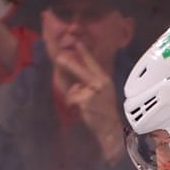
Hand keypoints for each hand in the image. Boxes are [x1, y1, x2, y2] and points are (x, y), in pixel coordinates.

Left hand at [56, 39, 123, 157]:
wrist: (110, 127)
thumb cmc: (104, 109)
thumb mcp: (101, 92)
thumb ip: (88, 83)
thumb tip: (73, 77)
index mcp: (104, 79)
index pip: (93, 63)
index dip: (85, 53)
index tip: (77, 42)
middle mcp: (100, 83)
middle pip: (81, 70)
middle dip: (70, 64)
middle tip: (59, 57)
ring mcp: (92, 92)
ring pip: (73, 89)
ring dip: (72, 96)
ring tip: (82, 105)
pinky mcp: (85, 102)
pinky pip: (71, 99)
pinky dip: (71, 104)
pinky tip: (81, 110)